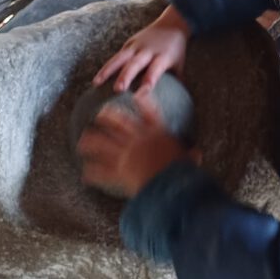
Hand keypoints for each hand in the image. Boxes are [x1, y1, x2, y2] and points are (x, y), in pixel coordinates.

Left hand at [77, 90, 197, 197]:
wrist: (167, 184)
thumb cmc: (180, 171)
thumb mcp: (187, 161)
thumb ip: (190, 156)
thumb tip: (198, 155)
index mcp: (156, 134)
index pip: (149, 113)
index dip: (143, 102)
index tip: (136, 94)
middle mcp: (138, 140)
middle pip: (119, 122)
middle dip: (107, 116)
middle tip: (99, 113)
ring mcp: (125, 154)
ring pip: (104, 144)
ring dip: (91, 142)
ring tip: (82, 141)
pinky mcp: (118, 171)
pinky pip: (102, 171)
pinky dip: (93, 172)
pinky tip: (85, 172)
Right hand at [93, 5, 189, 92]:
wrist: (171, 23)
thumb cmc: (176, 50)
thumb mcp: (179, 64)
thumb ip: (176, 82)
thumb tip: (173, 105)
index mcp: (163, 56)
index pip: (156, 69)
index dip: (149, 80)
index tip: (142, 94)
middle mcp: (148, 50)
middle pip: (135, 63)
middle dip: (125, 76)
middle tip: (118, 89)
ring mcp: (136, 46)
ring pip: (120, 58)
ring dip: (108, 70)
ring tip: (96, 83)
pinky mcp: (129, 43)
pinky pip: (116, 56)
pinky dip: (106, 67)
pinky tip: (97, 79)